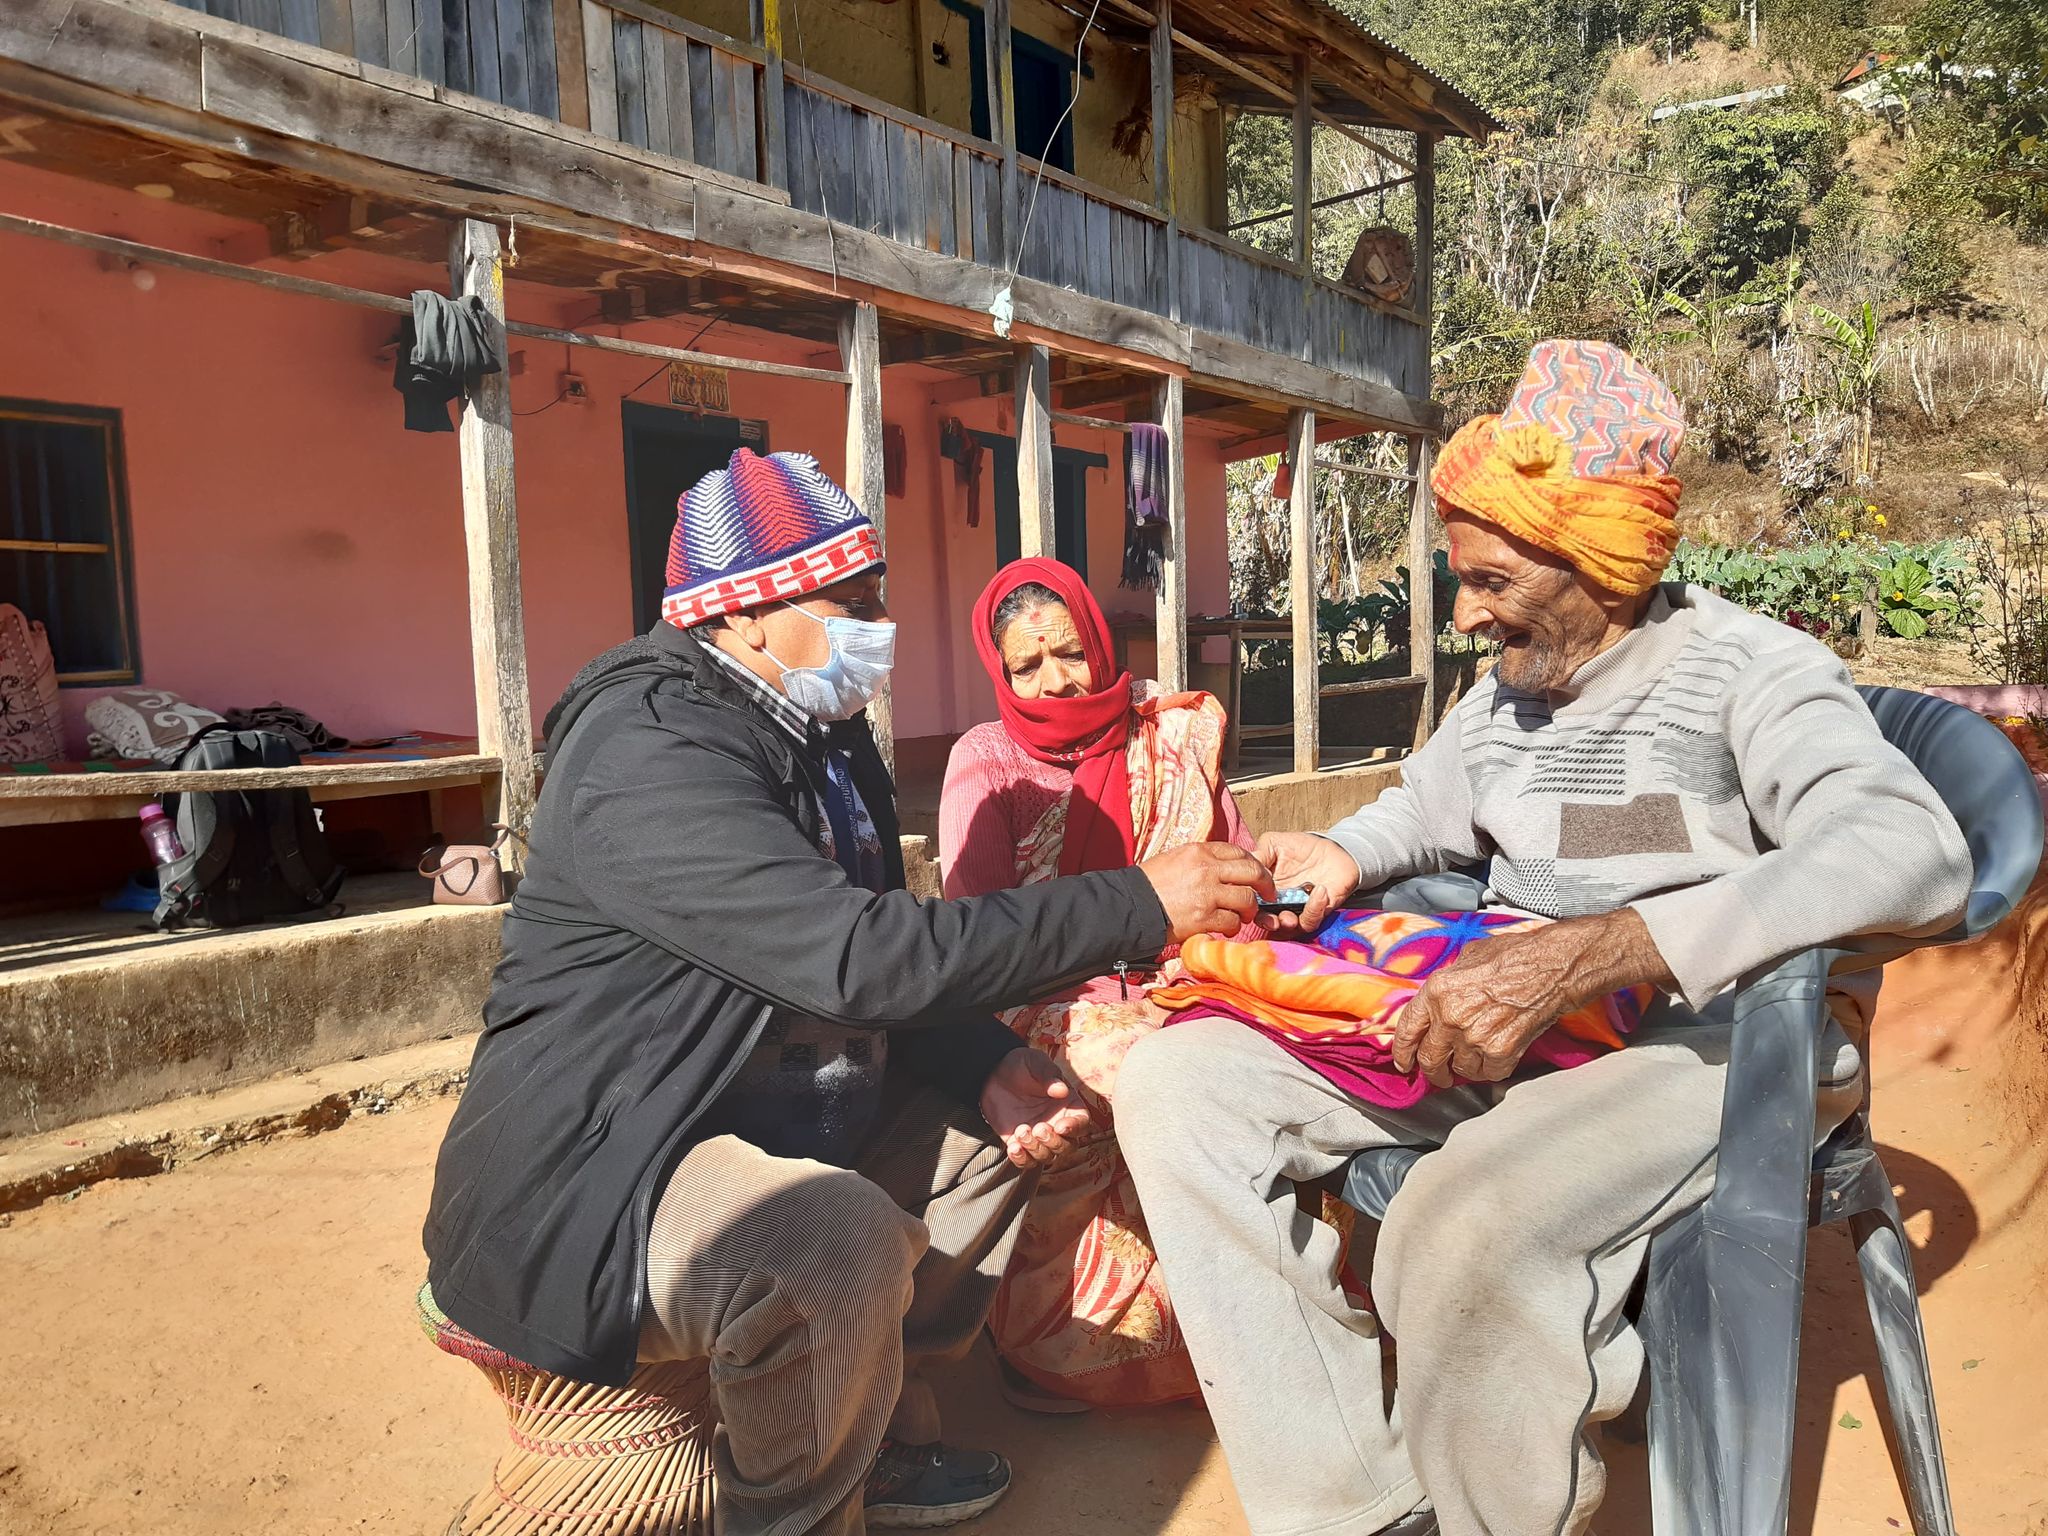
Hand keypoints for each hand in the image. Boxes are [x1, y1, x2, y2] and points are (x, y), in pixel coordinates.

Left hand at [980, 1047, 1093, 1169]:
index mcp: (1069, 1105)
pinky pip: (1026, 1162)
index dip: (1075, 1128)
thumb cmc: (1022, 1066)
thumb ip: (1048, 1075)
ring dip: (1036, 1150)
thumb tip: (1062, 1090)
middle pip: (1068, 1147)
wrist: (993, 1073)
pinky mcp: (1021, 1144)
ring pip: (1047, 1157)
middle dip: (1054, 1142)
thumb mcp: (1035, 1063)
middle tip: (1038, 1128)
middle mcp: (1058, 1125)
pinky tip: (1013, 1147)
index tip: (1061, 1126)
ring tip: (1021, 1131)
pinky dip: (1021, 1159)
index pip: (1082, 1123)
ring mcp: (1039, 1137)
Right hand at [1138, 843, 1276, 943]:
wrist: (1130, 906)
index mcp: (1199, 851)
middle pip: (1252, 872)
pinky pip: (1231, 922)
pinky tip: (1226, 929)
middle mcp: (1207, 869)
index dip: (1254, 864)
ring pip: (1246, 900)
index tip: (1257, 875)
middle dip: (1265, 884)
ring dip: (1248, 910)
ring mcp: (1207, 894)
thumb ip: (1201, 861)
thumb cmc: (1149, 884)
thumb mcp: (1174, 859)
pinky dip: (1232, 927)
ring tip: (1242, 916)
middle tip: (1267, 895)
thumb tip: (1224, 868)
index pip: (1239, 852)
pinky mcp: (1203, 918)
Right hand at [1252, 831, 1361, 934]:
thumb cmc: (1300, 847)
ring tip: (1289, 917)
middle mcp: (1279, 904)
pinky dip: (1315, 908)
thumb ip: (1259, 853)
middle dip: (1267, 923)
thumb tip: (1243, 868)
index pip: (1250, 903)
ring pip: (1290, 928)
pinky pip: (1313, 919)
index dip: (1246, 905)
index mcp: (1264, 890)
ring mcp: (1299, 909)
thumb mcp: (1274, 843)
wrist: (1332, 848)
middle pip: (1267, 921)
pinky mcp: (1319, 912)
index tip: (1249, 900)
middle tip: (1271, 920)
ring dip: (1288, 923)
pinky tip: (1320, 890)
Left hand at [1390, 910, 1674, 1087]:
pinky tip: (1496, 1055)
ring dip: (1466, 1068)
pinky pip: (1487, 1074)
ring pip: (1460, 1070)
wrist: (1551, 968)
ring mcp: (1474, 1038)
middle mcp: (1450, 1017)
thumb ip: (1447, 985)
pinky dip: (1491, 1070)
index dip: (1403, 1051)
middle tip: (1439, 1074)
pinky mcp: (1500, 1053)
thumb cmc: (1514, 956)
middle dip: (1433, 1071)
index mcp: (1437, 991)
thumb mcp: (1467, 958)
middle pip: (1430, 1059)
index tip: (1405, 1063)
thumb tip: (1438, 1002)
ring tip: (1475, 1057)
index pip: (1407, 1030)